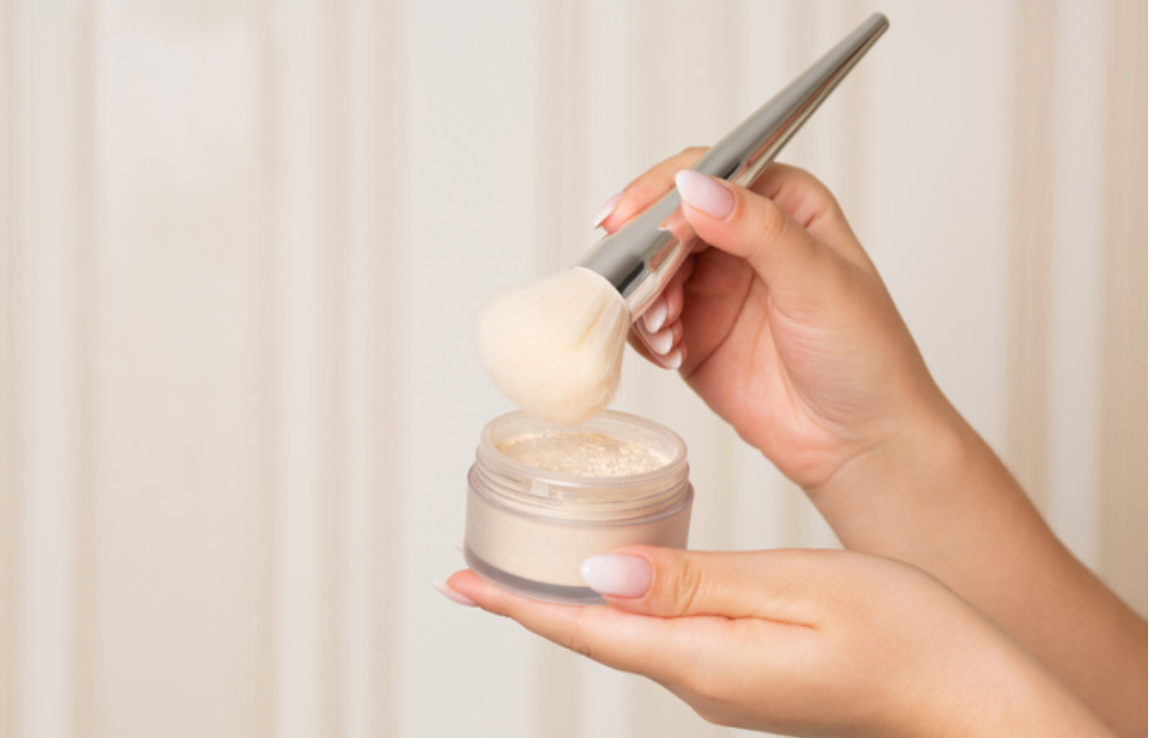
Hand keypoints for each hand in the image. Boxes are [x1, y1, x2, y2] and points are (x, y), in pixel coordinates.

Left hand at [443, 547, 1112, 736]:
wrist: (970, 699)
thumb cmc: (909, 637)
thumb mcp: (797, 589)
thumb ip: (694, 584)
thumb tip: (599, 575)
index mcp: (706, 659)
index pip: (586, 632)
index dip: (518, 606)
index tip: (458, 583)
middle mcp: (704, 681)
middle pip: (596, 638)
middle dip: (533, 603)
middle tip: (476, 568)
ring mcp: (727, 684)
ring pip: (628, 637)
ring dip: (575, 604)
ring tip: (532, 570)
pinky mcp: (749, 675)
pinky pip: (666, 638)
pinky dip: (625, 607)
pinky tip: (622, 583)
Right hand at [600, 151, 949, 489]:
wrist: (860, 442)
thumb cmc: (864, 355)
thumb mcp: (818, 283)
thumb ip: (758, 230)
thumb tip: (696, 187)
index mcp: (782, 204)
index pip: (709, 173)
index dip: (661, 190)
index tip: (628, 219)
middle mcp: (742, 237)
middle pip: (666, 220)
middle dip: (644, 252)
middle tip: (636, 285)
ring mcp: (713, 286)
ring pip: (648, 269)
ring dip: (643, 297)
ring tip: (668, 331)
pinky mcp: (693, 332)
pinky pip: (645, 317)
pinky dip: (645, 332)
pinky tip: (672, 351)